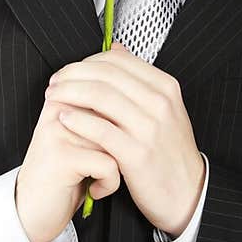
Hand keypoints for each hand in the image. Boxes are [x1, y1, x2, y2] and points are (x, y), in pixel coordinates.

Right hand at [15, 83, 122, 241]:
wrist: (32, 213)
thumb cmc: (65, 176)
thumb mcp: (84, 139)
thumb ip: (103, 116)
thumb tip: (139, 100)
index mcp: (64, 98)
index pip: (111, 95)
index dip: (120, 127)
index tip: (104, 149)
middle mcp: (59, 108)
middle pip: (116, 117)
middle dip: (120, 145)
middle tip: (104, 165)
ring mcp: (58, 131)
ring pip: (116, 139)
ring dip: (117, 165)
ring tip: (98, 177)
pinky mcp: (62, 157)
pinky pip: (109, 164)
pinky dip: (109, 183)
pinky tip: (94, 191)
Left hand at [43, 42, 205, 237]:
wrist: (188, 193)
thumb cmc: (170, 151)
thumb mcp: (165, 108)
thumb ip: (140, 79)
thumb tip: (116, 48)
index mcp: (165, 87)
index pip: (118, 60)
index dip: (86, 61)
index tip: (69, 70)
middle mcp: (160, 103)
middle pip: (106, 74)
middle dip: (72, 74)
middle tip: (54, 82)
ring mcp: (150, 128)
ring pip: (100, 97)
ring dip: (69, 93)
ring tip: (53, 97)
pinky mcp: (137, 154)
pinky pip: (100, 130)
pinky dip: (77, 121)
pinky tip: (63, 119)